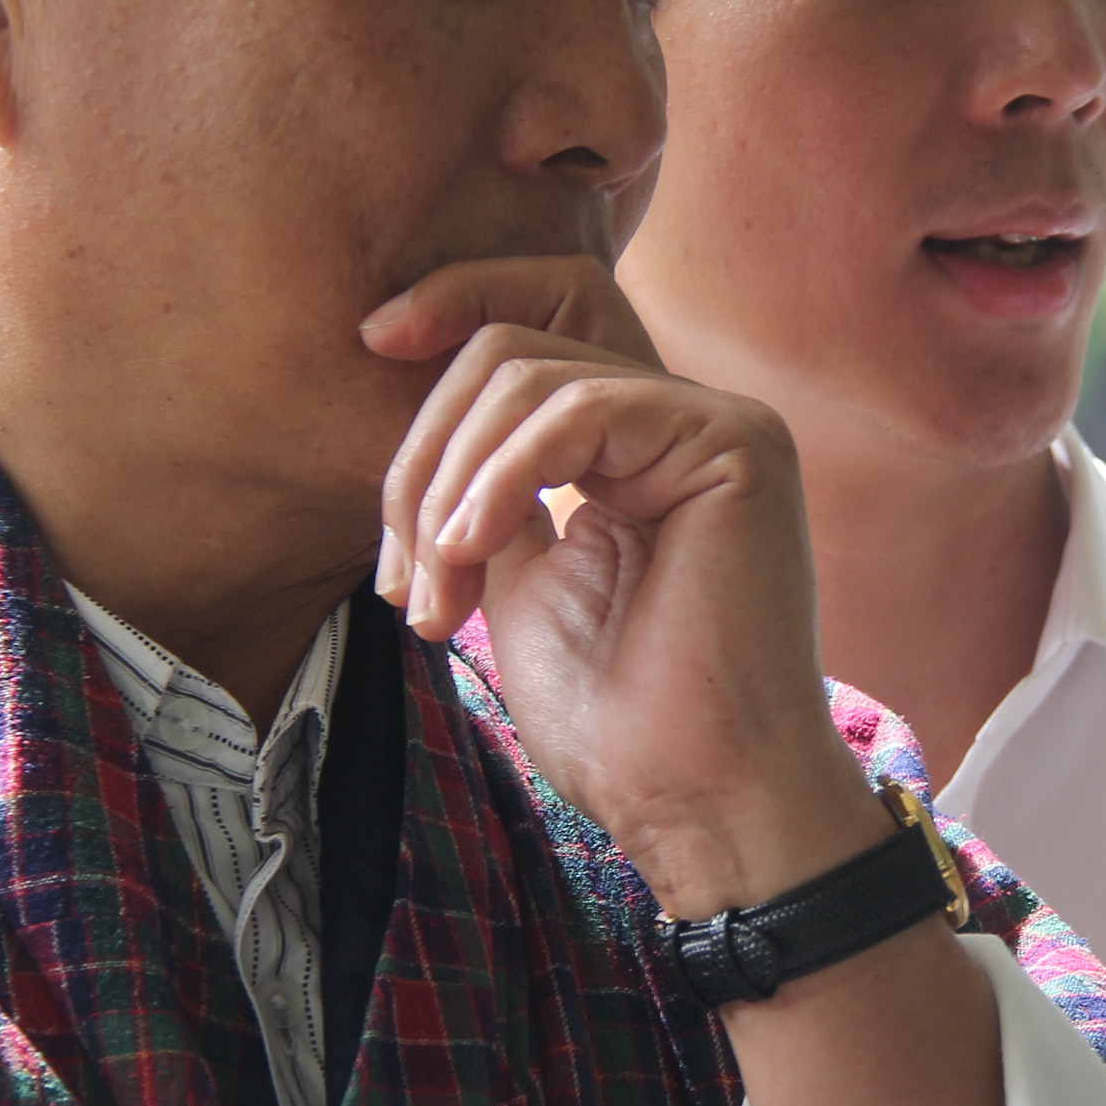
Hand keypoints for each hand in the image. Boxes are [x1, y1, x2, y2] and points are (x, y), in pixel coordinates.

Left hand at [364, 255, 879, 918]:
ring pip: (530, 375)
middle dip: (424, 455)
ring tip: (436, 602)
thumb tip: (429, 429)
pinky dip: (501, 479)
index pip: (535, 324)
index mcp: (638, 444)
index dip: (453, 306)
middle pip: (511, 348)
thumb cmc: (616, 722)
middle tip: (401, 580)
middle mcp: (685, 418)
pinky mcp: (735, 443)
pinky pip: (579, 410)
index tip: (370, 340)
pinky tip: (471, 557)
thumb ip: (488, 492)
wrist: (693, 799)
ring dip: (449, 490)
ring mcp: (716, 423)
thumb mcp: (515, 581)